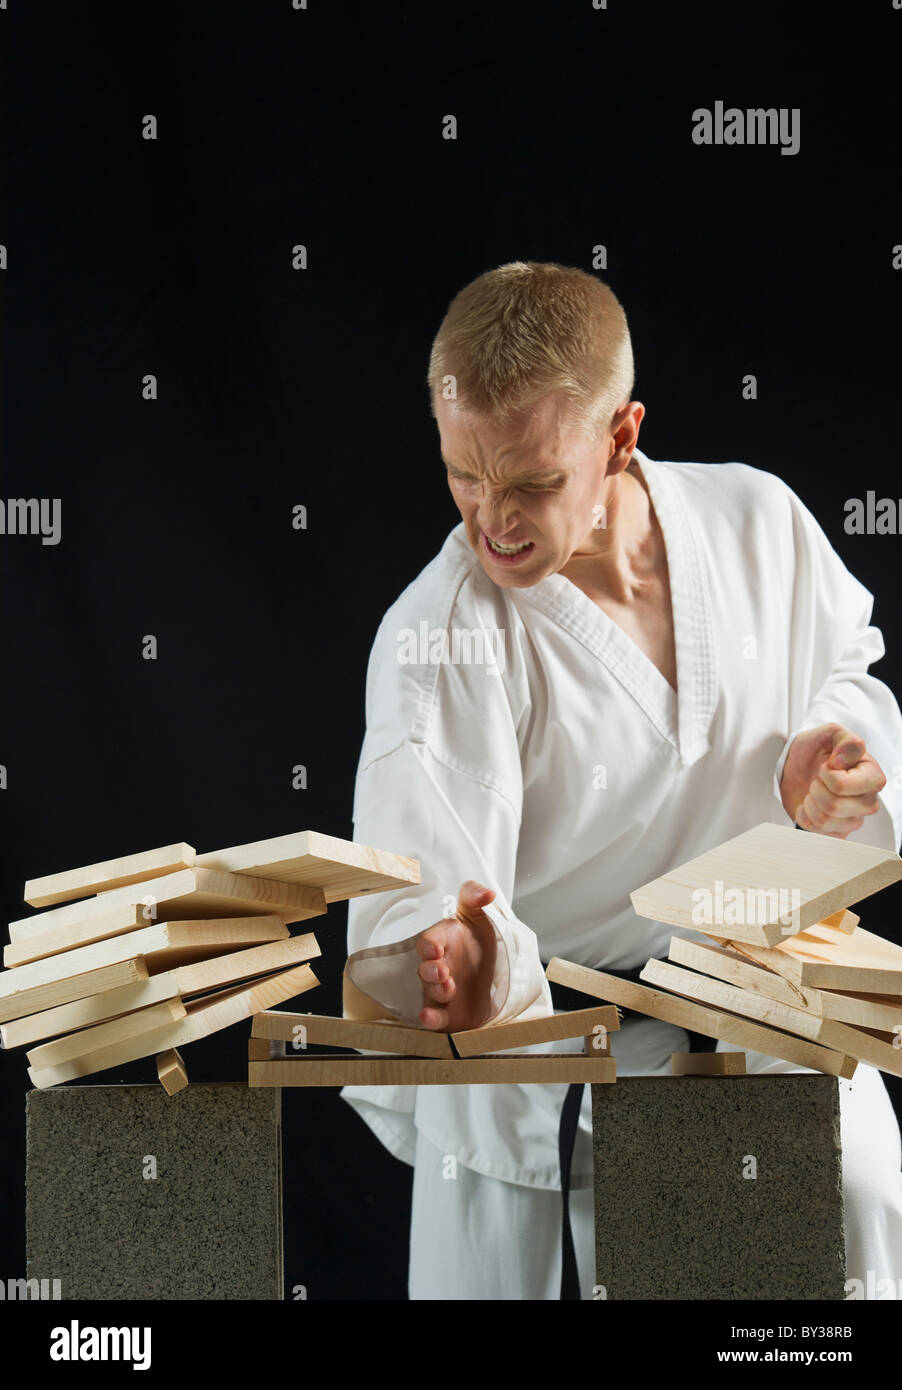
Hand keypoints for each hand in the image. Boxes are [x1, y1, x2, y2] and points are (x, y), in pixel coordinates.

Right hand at [415, 880, 497, 1030]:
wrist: (494, 972)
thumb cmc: (478, 940)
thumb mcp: (479, 915)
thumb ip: (475, 896)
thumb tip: (488, 893)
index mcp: (443, 943)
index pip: (429, 942)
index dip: (429, 945)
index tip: (437, 949)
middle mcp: (438, 966)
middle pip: (425, 969)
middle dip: (431, 971)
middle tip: (443, 972)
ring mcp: (441, 990)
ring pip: (430, 992)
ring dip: (436, 991)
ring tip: (449, 988)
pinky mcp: (448, 1013)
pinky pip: (435, 1017)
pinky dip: (429, 1018)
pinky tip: (427, 1018)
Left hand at [779, 723, 885, 837]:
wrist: (799, 765)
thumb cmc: (818, 750)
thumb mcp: (831, 733)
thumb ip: (845, 740)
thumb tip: (843, 760)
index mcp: (872, 775)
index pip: (842, 786)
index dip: (826, 774)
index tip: (826, 765)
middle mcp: (868, 800)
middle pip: (833, 806)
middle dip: (816, 789)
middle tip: (818, 779)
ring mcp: (854, 818)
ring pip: (824, 820)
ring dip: (810, 802)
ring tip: (814, 791)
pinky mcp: (839, 831)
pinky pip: (816, 831)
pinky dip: (805, 816)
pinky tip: (811, 804)